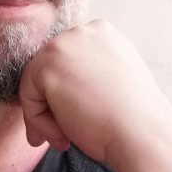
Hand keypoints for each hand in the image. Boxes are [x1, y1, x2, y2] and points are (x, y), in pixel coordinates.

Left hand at [18, 19, 171, 169]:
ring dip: (45, 117)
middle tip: (64, 136)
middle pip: (47, 69)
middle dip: (51, 105)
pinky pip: (28, 98)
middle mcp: (82, 31)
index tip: (75, 120)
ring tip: (66, 140)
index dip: (65, 94)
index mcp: (103, 33)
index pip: (66, 61)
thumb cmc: (133, 120)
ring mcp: (63, 45)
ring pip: (35, 84)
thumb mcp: (112, 82)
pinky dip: (40, 122)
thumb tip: (59, 89)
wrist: (143, 135)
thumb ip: (89, 74)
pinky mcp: (47, 67)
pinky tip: (64, 137)